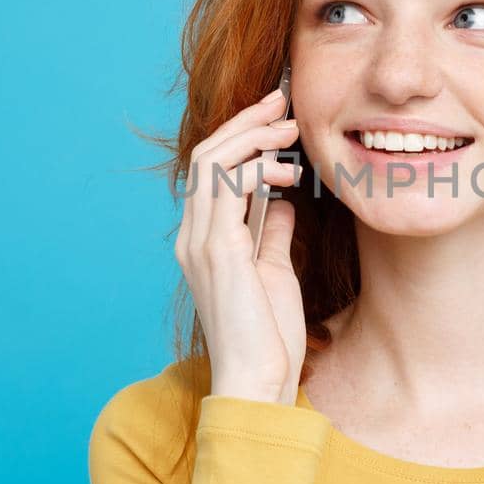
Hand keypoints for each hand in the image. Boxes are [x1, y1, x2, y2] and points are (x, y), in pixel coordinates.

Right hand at [174, 87, 303, 401]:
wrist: (258, 381)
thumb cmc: (268, 337)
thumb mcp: (275, 272)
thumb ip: (271, 235)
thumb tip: (280, 203)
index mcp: (204, 241)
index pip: (212, 172)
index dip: (242, 137)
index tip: (277, 119)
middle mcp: (194, 237)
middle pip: (208, 156)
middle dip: (245, 123)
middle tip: (282, 102)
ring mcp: (200, 243)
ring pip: (213, 163)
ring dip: (253, 137)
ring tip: (290, 128)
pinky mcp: (217, 252)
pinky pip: (228, 189)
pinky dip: (256, 167)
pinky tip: (286, 171)